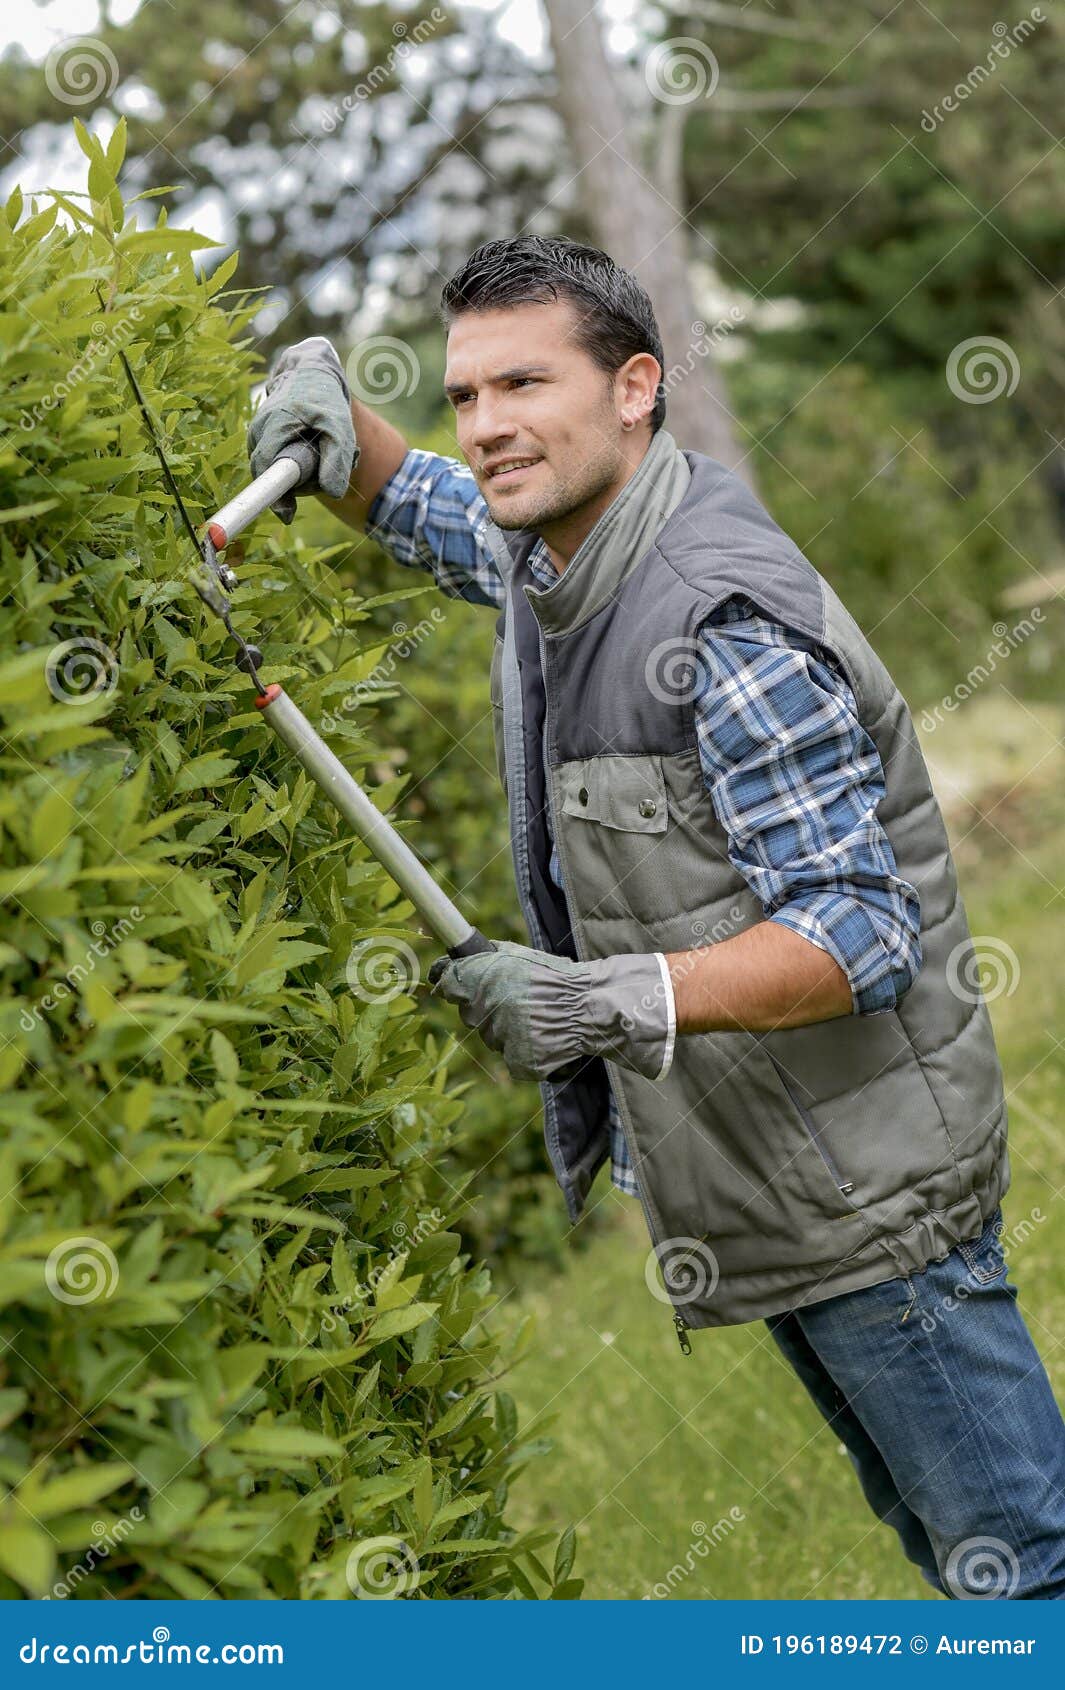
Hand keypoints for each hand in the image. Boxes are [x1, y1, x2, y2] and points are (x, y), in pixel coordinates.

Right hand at [246, 336, 358, 521]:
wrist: (310, 372)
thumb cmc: (325, 398)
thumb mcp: (340, 426)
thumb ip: (337, 460)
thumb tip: (333, 493)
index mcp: (272, 426)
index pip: (266, 469)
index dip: (274, 496)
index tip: (287, 515)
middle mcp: (258, 432)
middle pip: (276, 475)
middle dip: (307, 480)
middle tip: (337, 468)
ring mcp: (259, 437)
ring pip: (280, 471)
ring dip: (308, 471)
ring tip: (332, 450)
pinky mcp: (265, 441)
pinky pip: (281, 464)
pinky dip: (303, 464)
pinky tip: (320, 449)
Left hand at [427, 939, 675, 1083]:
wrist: (592, 1007)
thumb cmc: (557, 978)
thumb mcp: (522, 956)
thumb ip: (488, 957)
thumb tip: (455, 961)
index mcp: (486, 977)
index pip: (449, 981)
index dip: (449, 982)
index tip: (447, 982)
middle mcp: (488, 1008)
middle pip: (470, 1013)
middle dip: (485, 1008)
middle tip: (516, 1001)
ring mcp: (503, 1037)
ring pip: (492, 1037)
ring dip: (507, 1030)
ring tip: (537, 1018)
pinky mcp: (519, 1061)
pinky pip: (512, 1058)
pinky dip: (525, 1051)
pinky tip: (543, 1038)